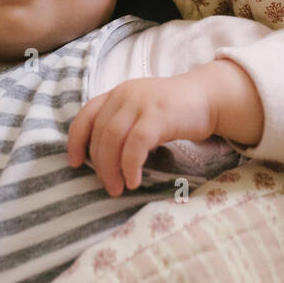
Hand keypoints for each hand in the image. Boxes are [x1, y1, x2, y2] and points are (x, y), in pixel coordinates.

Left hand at [66, 73, 216, 196]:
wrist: (208, 98)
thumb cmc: (174, 112)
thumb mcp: (141, 112)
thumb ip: (122, 125)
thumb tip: (102, 159)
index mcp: (117, 94)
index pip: (85, 116)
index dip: (75, 141)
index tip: (74, 164)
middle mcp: (124, 95)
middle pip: (100, 134)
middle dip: (100, 165)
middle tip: (109, 187)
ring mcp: (141, 103)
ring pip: (113, 139)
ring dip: (111, 168)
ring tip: (118, 188)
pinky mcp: (158, 114)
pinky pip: (135, 144)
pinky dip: (130, 165)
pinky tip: (134, 180)